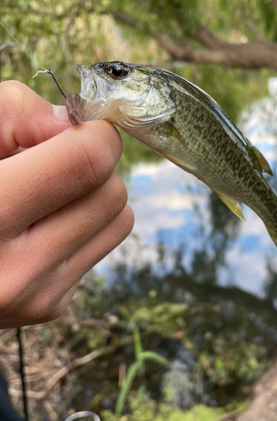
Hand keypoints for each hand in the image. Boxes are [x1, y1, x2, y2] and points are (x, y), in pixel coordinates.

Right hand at [0, 81, 133, 327]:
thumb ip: (14, 112)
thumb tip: (76, 122)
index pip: (87, 163)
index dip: (95, 134)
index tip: (78, 126)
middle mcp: (16, 270)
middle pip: (112, 193)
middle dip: (93, 167)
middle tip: (51, 163)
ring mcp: (37, 297)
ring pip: (119, 221)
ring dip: (94, 198)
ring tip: (44, 196)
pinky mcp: (51, 307)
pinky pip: (99, 248)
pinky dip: (80, 229)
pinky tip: (36, 230)